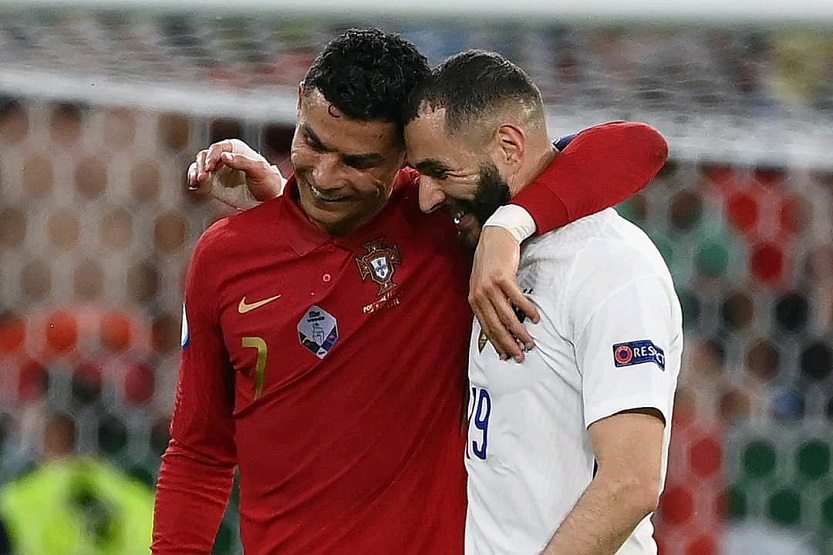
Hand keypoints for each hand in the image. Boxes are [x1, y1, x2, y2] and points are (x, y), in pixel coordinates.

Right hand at [186, 139, 285, 209]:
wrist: (269, 201)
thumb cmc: (268, 182)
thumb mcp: (260, 170)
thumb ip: (243, 161)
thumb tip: (224, 155)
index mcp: (236, 149)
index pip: (219, 148)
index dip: (212, 155)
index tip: (210, 166)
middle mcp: (224, 158)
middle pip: (205, 156)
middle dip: (201, 164)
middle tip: (202, 176)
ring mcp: (217, 171)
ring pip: (199, 166)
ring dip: (195, 172)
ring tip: (198, 181)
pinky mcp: (213, 184)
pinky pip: (198, 180)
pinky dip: (193, 181)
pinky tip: (195, 185)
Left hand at [469, 226, 539, 361]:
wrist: (494, 237)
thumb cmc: (490, 262)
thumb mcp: (482, 284)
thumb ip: (487, 303)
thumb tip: (498, 324)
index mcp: (474, 300)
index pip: (486, 328)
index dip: (497, 344)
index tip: (507, 356)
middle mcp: (480, 295)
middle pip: (496, 326)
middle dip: (509, 344)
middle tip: (521, 355)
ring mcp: (490, 286)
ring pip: (507, 316)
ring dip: (520, 331)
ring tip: (530, 341)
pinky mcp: (503, 277)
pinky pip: (517, 298)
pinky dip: (527, 310)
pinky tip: (535, 318)